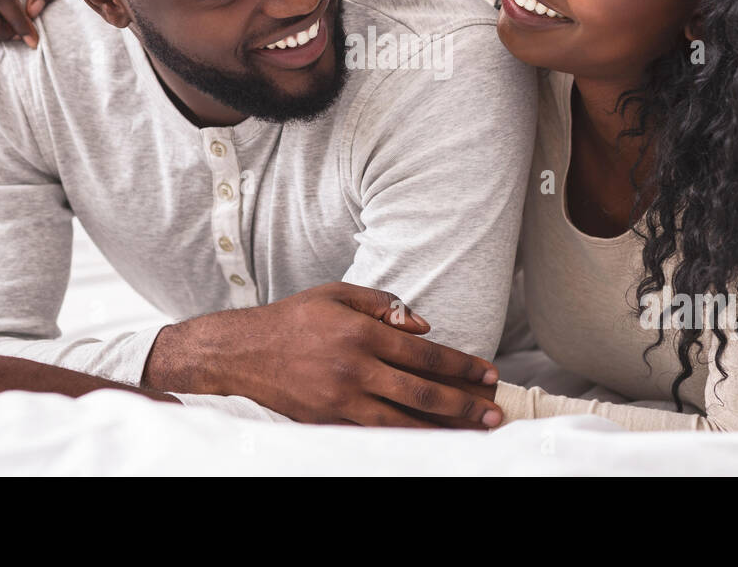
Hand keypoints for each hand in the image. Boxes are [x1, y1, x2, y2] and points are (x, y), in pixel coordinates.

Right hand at [142, 281, 503, 428]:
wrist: (243, 353)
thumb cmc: (294, 318)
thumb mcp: (338, 295)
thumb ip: (384, 306)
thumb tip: (426, 327)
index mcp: (360, 334)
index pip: (424, 354)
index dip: (461, 366)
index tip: (487, 374)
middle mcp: (354, 369)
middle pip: (421, 392)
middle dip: (463, 405)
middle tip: (494, 414)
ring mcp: (341, 400)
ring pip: (402, 422)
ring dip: (442, 430)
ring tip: (473, 435)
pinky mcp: (328, 422)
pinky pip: (374, 435)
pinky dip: (404, 440)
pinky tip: (428, 442)